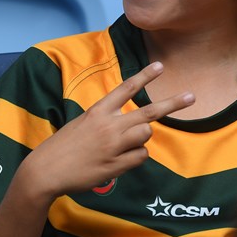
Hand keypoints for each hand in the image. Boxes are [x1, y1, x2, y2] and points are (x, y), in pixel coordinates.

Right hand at [19, 62, 193, 200]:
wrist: (44, 171)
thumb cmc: (64, 146)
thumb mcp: (83, 124)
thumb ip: (107, 120)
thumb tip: (134, 125)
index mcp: (98, 111)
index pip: (125, 89)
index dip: (144, 76)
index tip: (160, 65)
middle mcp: (108, 126)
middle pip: (148, 113)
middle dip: (172, 104)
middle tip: (191, 96)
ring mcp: (114, 146)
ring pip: (146, 135)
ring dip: (141, 139)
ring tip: (124, 144)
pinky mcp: (116, 165)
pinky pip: (140, 157)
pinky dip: (135, 157)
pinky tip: (118, 160)